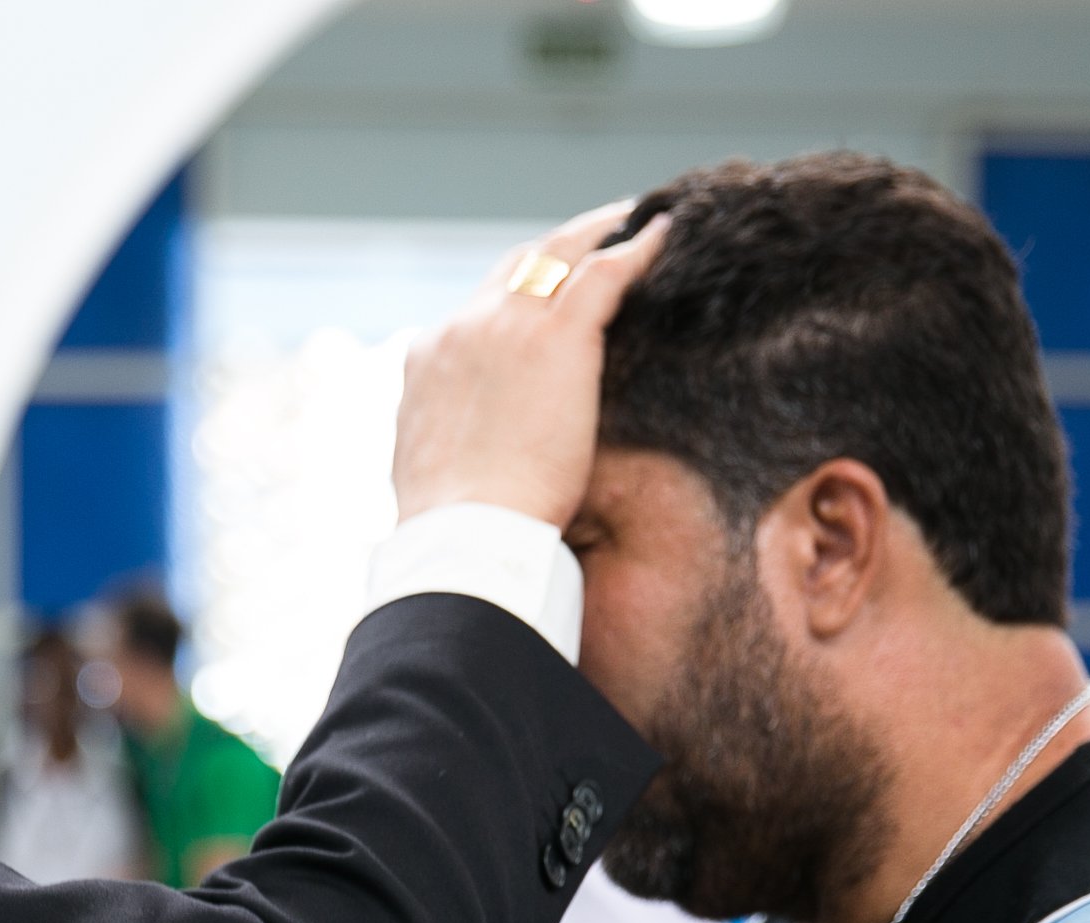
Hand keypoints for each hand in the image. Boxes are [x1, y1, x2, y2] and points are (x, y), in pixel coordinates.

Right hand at [390, 201, 672, 529]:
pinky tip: (662, 234)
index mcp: (428, 361)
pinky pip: (604, 273)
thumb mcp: (434, 474)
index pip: (475, 311)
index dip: (514, 298)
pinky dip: (635, 248)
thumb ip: (449, 444)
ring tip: (629, 218)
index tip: (542, 298)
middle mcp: (461, 329)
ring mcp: (507, 326)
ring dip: (594, 232)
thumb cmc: (456, 530)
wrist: (466, 537)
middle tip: (593, 239)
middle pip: (514, 267)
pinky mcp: (557, 338)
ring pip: (557, 254)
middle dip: (554, 252)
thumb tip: (464, 458)